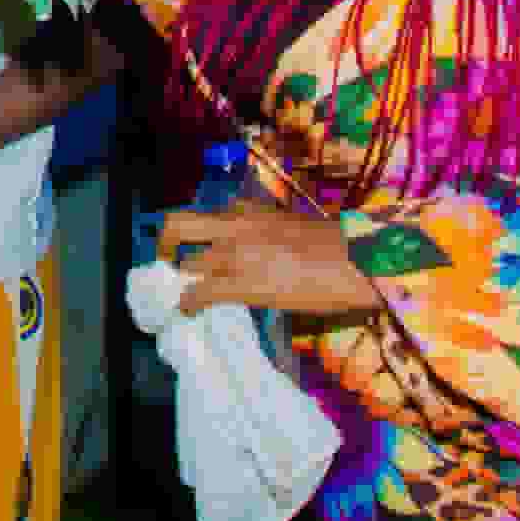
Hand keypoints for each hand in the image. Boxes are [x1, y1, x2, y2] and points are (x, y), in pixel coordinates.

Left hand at [155, 199, 376, 316]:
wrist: (355, 260)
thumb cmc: (335, 245)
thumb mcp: (290, 222)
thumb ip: (263, 225)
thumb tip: (251, 239)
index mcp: (249, 210)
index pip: (208, 214)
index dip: (194, 231)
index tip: (191, 244)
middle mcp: (234, 226)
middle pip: (177, 223)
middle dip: (164, 242)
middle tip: (165, 261)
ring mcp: (235, 254)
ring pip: (188, 262)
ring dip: (183, 279)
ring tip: (184, 294)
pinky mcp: (241, 284)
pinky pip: (200, 293)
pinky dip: (188, 302)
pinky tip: (187, 310)